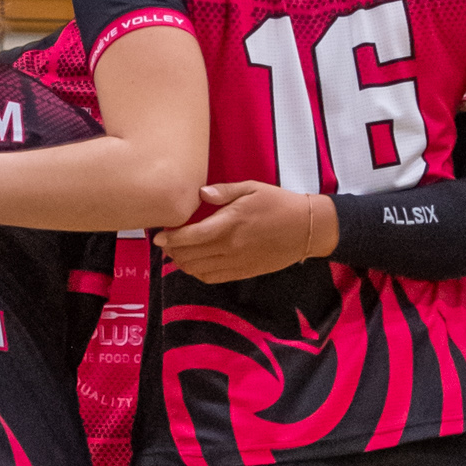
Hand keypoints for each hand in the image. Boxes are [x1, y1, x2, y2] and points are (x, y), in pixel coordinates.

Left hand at [159, 181, 330, 282]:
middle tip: (165, 242)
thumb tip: (200, 193)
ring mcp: (235, 262)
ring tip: (176, 253)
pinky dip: (197, 273)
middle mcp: (230, 246)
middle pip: (189, 255)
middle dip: (172, 250)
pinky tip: (193, 264)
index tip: (159, 236)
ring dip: (182, 263)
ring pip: (197, 269)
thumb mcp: (252, 188)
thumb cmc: (278, 204)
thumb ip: (224, 192)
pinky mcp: (242, 272)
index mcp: (230, 224)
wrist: (306, 229)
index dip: (170, 238)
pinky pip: (211, 277)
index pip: (191, 236)